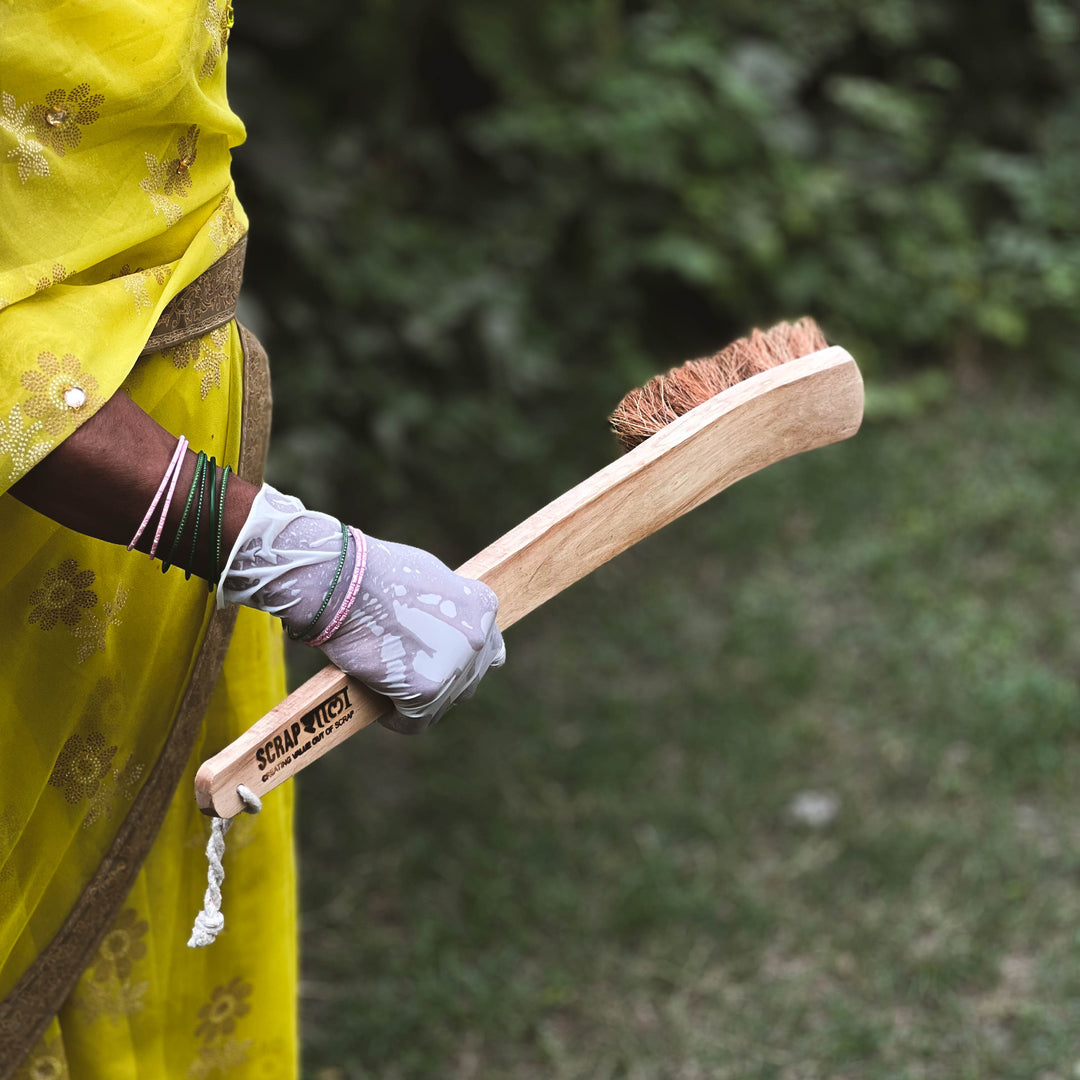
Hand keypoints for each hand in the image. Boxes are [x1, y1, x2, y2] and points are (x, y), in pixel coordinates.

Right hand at [219, 485, 504, 731]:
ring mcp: (456, 665)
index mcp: (482, 606)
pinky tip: (377, 701)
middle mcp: (478, 638)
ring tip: (386, 683)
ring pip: (441, 703)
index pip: (488, 649)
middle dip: (439, 679)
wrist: (343, 582)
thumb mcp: (428, 578)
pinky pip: (413, 722)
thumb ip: (448, 607)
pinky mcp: (427, 691)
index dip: (459, 657)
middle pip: (468, 679)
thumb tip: (448, 630)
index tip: (434, 660)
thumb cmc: (374, 574)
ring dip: (416, 699)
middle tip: (404, 673)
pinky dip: (394, 718)